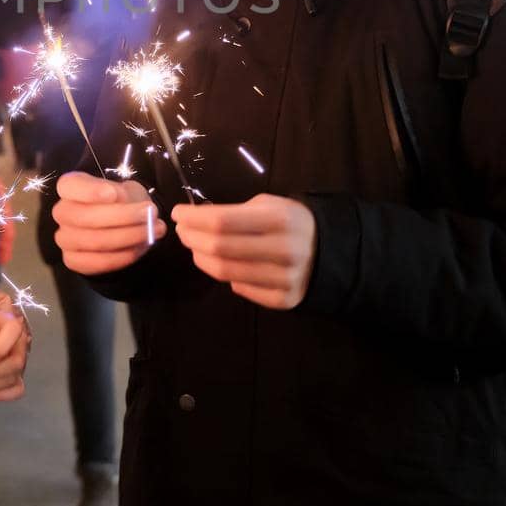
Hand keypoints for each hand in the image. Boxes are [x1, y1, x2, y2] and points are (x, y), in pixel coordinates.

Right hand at [52, 171, 165, 275]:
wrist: (122, 226)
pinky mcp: (72, 260)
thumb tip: (119, 201)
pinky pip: (96, 262)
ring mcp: (64, 238)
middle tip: (150, 214)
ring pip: (94, 241)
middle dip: (121, 216)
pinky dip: (122, 256)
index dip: (90, 191)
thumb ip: (121, 194)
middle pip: (85, 217)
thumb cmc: (122, 202)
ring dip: (128, 237)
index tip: (113, 194)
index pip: (69, 186)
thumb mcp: (126, 190)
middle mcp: (62, 212)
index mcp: (69, 187)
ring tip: (154, 231)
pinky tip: (139, 247)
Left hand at [172, 194, 316, 309]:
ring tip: (195, 248)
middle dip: (192, 238)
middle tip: (182, 232)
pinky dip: (226, 277)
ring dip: (201, 258)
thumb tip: (195, 220)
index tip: (177, 213)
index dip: (194, 218)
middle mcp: (283, 250)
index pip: (223, 221)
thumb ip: (236, 212)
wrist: (328, 252)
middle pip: (219, 248)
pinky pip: (241, 289)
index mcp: (279, 220)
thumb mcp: (269, 205)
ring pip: (225, 272)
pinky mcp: (284, 300)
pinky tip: (223, 265)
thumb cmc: (290, 222)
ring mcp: (284, 278)